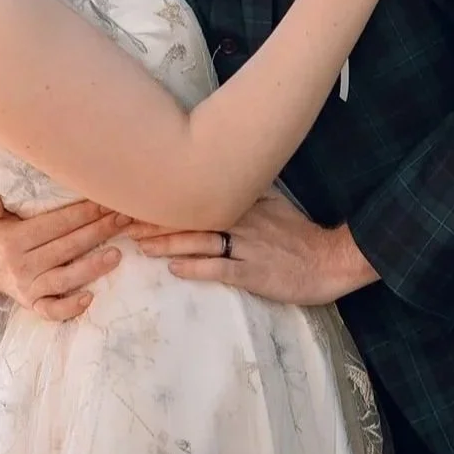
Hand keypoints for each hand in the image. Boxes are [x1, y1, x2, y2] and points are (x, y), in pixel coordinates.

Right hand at [0, 192, 128, 320]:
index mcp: (13, 241)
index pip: (53, 225)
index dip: (80, 213)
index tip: (104, 202)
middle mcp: (21, 266)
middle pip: (65, 248)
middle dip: (97, 232)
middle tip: (122, 219)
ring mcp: (28, 288)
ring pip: (64, 279)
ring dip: (92, 267)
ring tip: (117, 254)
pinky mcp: (33, 305)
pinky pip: (52, 310)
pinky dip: (70, 308)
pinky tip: (90, 298)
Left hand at [124, 189, 377, 306]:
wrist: (329, 260)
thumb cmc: (299, 235)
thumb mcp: (272, 204)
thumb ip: (244, 194)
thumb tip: (217, 181)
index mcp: (244, 204)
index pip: (197, 198)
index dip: (166, 200)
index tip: (137, 199)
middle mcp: (242, 221)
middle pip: (191, 218)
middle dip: (156, 220)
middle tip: (125, 222)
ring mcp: (247, 247)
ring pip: (200, 241)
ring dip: (168, 242)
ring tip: (140, 244)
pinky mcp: (253, 273)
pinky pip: (220, 269)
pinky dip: (196, 268)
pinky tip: (174, 268)